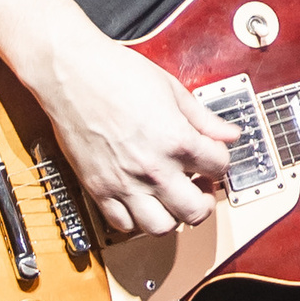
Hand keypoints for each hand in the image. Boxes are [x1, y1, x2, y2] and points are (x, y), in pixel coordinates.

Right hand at [37, 27, 231, 238]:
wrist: (70, 74)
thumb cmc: (115, 73)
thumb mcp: (171, 89)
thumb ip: (203, 118)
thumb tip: (229, 133)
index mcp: (176, 140)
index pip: (219, 166)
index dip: (220, 159)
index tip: (212, 154)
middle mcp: (153, 168)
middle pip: (196, 210)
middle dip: (205, 200)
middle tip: (200, 186)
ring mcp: (124, 183)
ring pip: (161, 227)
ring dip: (173, 216)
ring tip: (171, 197)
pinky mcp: (98, 189)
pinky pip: (122, 224)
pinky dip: (136, 220)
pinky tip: (141, 201)